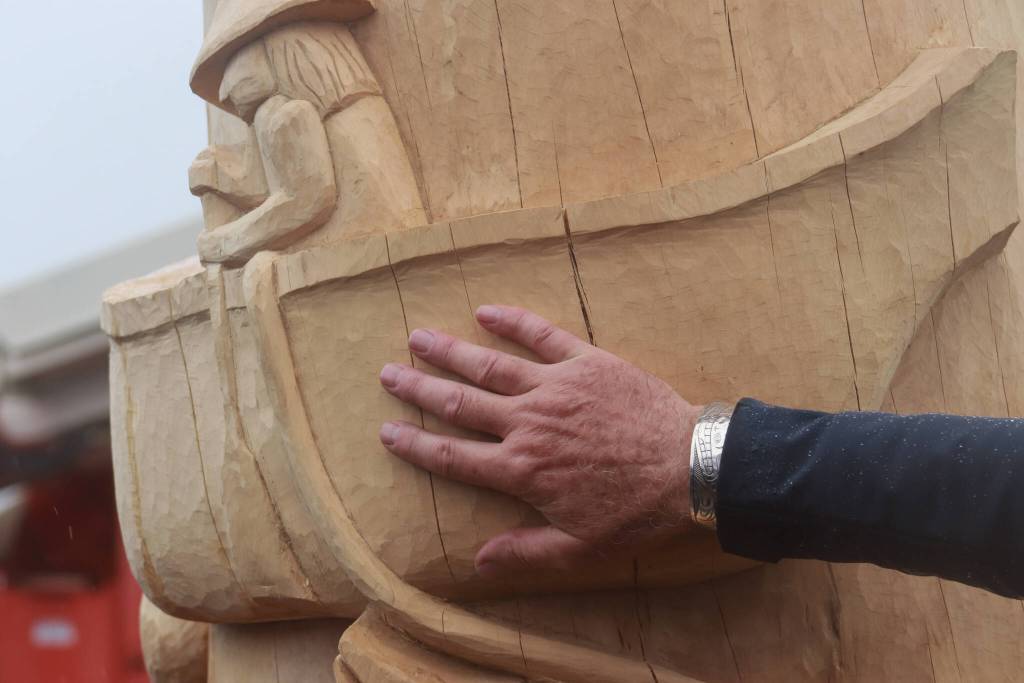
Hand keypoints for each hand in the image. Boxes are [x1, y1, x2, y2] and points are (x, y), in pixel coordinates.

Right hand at [378, 305, 702, 578]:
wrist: (689, 467)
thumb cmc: (636, 512)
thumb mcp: (580, 548)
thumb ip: (526, 551)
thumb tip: (477, 561)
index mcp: (521, 470)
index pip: (452, 456)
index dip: (415, 445)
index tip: (387, 431)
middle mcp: (527, 424)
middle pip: (460, 403)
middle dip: (419, 389)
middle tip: (388, 373)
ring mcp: (554, 388)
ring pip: (490, 365)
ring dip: (451, 351)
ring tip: (419, 337)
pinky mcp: (585, 362)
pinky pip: (542, 336)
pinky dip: (513, 321)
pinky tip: (487, 310)